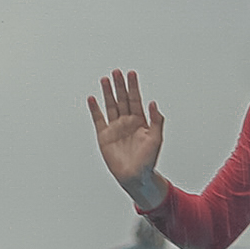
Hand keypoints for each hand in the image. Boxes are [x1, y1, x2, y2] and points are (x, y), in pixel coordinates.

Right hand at [87, 69, 167, 205]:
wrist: (135, 176)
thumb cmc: (148, 160)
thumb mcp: (156, 139)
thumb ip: (156, 120)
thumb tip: (153, 103)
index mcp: (140, 121)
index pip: (136, 99)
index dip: (134, 86)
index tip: (131, 74)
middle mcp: (127, 122)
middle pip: (122, 99)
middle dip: (120, 85)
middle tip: (117, 72)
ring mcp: (115, 128)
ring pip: (111, 105)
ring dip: (108, 93)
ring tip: (105, 79)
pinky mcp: (105, 136)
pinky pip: (99, 119)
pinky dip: (95, 109)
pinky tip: (93, 98)